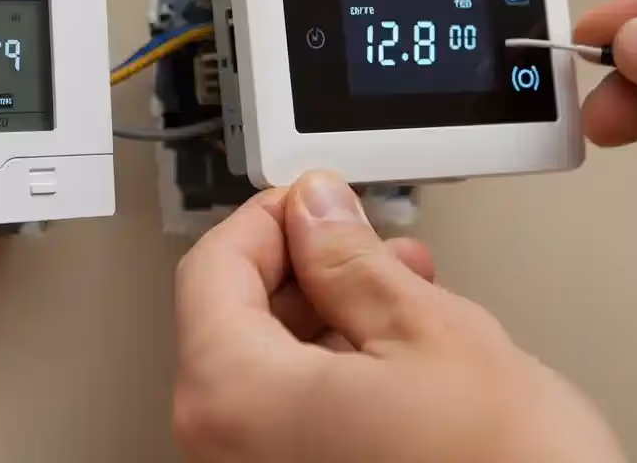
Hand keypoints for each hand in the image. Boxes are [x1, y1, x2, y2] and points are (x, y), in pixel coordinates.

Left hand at [173, 171, 623, 462]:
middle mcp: (230, 454)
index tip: (315, 199)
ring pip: (269, 370)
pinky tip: (399, 355)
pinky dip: (336, 373)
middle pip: (233, 320)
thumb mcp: (426, 329)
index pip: (210, 270)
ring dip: (329, 317)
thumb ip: (349, 257)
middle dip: (306, 268)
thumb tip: (316, 212)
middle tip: (366, 239)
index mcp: (234, 399)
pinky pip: (294, 419)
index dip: (268, 219)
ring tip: (403, 292)